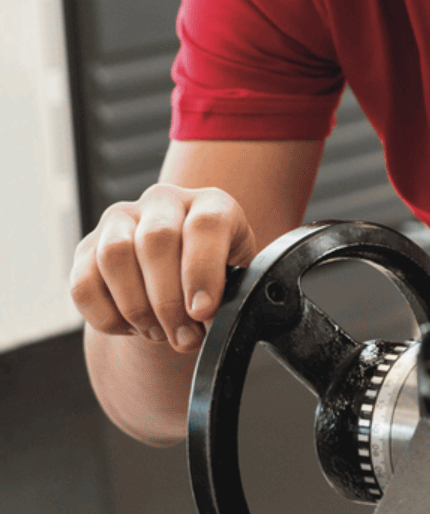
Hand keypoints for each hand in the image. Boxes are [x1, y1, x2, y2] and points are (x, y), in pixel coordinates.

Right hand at [70, 183, 256, 354]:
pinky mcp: (87, 247)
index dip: (202, 270)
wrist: (179, 279)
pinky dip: (106, 316)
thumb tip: (213, 318)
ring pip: (114, 256)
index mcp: (210, 203)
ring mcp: (121, 219)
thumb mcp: (237, 277)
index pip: (205, 224)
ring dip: (136, 308)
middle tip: (184, 337)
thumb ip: (232, 291)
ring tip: (159, 334)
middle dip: (168, 301)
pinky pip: (83, 283)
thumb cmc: (215, 276)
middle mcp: (164, 201)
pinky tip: (132, 328)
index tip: (202, 311)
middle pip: (156, 240)